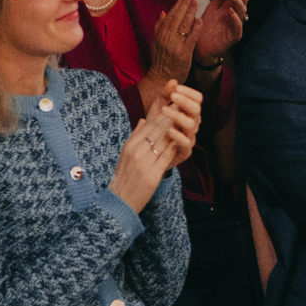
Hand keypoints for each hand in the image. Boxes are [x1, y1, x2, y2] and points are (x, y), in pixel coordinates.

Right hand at [109, 80, 200, 211]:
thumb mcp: (125, 154)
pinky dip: (174, 147)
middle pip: (157, 131)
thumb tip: (143, 119)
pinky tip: (182, 140)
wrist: (120, 200)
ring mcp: (144, 164)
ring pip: (163, 142)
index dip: (162, 115)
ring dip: (175, 130)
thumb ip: (135, 136)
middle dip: (171, 118)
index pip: (148, 125)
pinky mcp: (152, 175)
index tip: (173, 105)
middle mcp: (136, 153)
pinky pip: (166, 157)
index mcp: (129, 146)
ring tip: (185, 120)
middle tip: (183, 107)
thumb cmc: (124, 176)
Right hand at [149, 0, 199, 84]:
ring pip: (183, 25)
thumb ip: (159, 27)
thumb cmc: (160, 60)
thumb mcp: (156, 42)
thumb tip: (163, 12)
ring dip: (190, 12)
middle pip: (177, 17)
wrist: (161, 78)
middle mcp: (166, 38)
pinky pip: (190, 39)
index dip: (178, 3)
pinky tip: (200, 20)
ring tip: (196, 1)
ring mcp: (175, 46)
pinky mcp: (184, 54)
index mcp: (160, 34)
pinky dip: (195, 29)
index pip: (170, 15)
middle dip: (185, 4)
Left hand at [193, 0, 246, 61]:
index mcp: (231, 8)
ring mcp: (235, 26)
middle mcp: (235, 16)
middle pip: (244, 1)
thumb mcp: (211, 8)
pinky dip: (235, 18)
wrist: (199, 46)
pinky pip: (238, 27)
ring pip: (243, 12)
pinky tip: (230, 11)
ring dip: (237, 1)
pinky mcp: (233, 37)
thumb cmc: (205, 27)